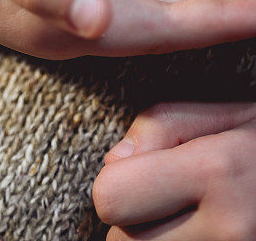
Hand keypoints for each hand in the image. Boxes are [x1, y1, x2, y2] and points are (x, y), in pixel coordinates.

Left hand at [94, 101, 255, 240]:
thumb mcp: (229, 113)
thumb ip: (162, 124)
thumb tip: (113, 160)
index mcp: (215, 171)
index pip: (112, 197)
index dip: (115, 181)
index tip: (139, 171)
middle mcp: (226, 229)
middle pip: (122, 240)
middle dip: (132, 217)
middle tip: (165, 197)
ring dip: (152, 238)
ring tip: (184, 213)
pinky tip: (195, 229)